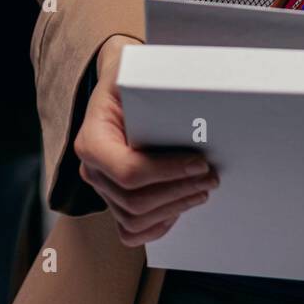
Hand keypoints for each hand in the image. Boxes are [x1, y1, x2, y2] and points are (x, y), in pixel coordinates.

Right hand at [73, 34, 219, 246]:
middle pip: (135, 200)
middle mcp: (91, 169)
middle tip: (211, 177)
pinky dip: (158, 225)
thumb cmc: (129, 80)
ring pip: (135, 219)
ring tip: (202, 189)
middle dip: (179, 191)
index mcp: (92, 140)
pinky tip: (180, 205)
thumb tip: (198, 93)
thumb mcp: (136, 72)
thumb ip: (157, 83)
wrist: (118, 90)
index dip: (169, 172)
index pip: (129, 171)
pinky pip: (130, 231)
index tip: (201, 162)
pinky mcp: (112, 201)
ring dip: (175, 207)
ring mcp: (101, 188)